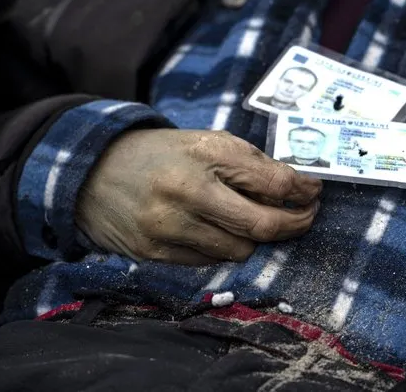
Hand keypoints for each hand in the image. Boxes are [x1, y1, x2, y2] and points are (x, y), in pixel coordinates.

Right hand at [76, 129, 321, 264]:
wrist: (93, 171)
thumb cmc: (159, 154)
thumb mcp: (203, 142)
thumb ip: (248, 163)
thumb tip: (295, 187)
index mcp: (203, 155)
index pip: (272, 181)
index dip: (302, 190)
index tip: (312, 193)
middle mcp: (187, 192)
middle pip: (262, 225)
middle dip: (294, 224)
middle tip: (305, 217)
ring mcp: (169, 227)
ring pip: (239, 250)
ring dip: (255, 239)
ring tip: (254, 223)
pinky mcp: (155, 253)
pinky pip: (209, 262)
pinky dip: (223, 249)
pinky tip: (219, 233)